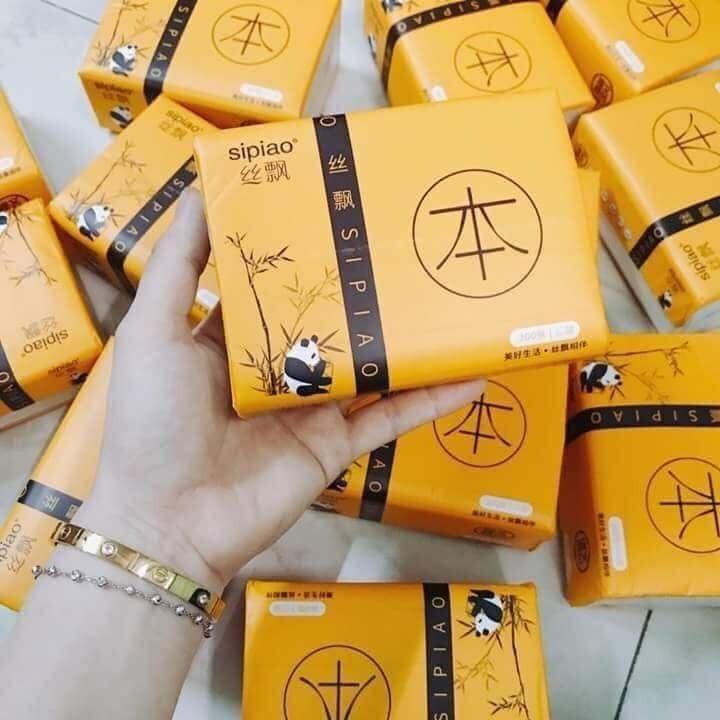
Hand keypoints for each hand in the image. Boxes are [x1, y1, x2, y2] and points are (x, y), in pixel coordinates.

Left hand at [76, 189, 485, 594]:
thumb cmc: (153, 421)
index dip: (302, 250)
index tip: (337, 207)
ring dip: (410, 342)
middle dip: (364, 288)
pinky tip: (470, 375)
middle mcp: (276, 369)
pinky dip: (430, 400)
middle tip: (410, 243)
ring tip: (452, 302)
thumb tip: (201, 192)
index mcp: (233, 339)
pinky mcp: (335, 446)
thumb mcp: (153, 332)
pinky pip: (390, 419)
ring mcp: (310, 408)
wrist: (170, 522)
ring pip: (370, 368)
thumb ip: (179, 267)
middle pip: (331, 322)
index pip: (276, 285)